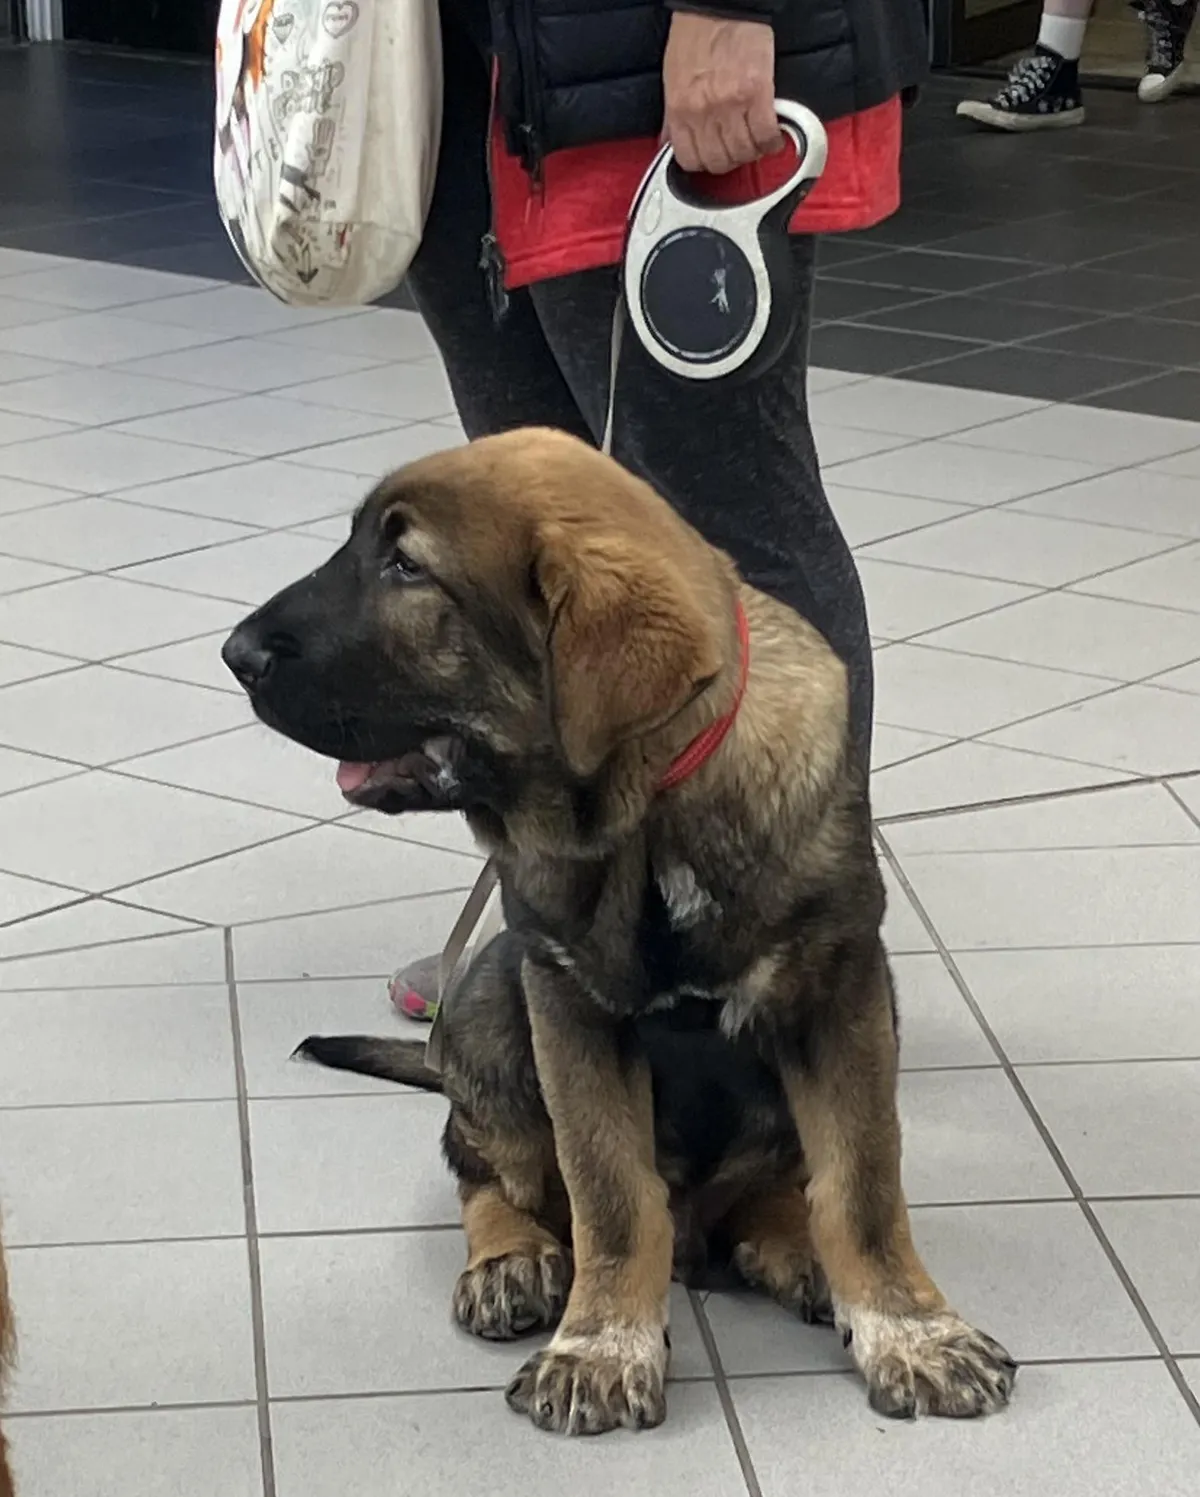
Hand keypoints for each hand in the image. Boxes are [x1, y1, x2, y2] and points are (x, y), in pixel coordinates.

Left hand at [662, 13, 782, 174]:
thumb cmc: (696, 35)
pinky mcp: (757, 94)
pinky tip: (771, 137)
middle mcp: (704, 112)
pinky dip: (771, 142)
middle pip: (720, 162)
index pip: (690, 161)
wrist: (719, 5)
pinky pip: (766, 135)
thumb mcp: (672, 79)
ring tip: (755, 141)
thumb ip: (672, 116)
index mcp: (680, 109)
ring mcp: (731, 105)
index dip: (704, 164)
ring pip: (744, 153)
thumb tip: (669, 142)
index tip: (713, 158)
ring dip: (752, 153)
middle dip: (730, 161)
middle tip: (737, 150)